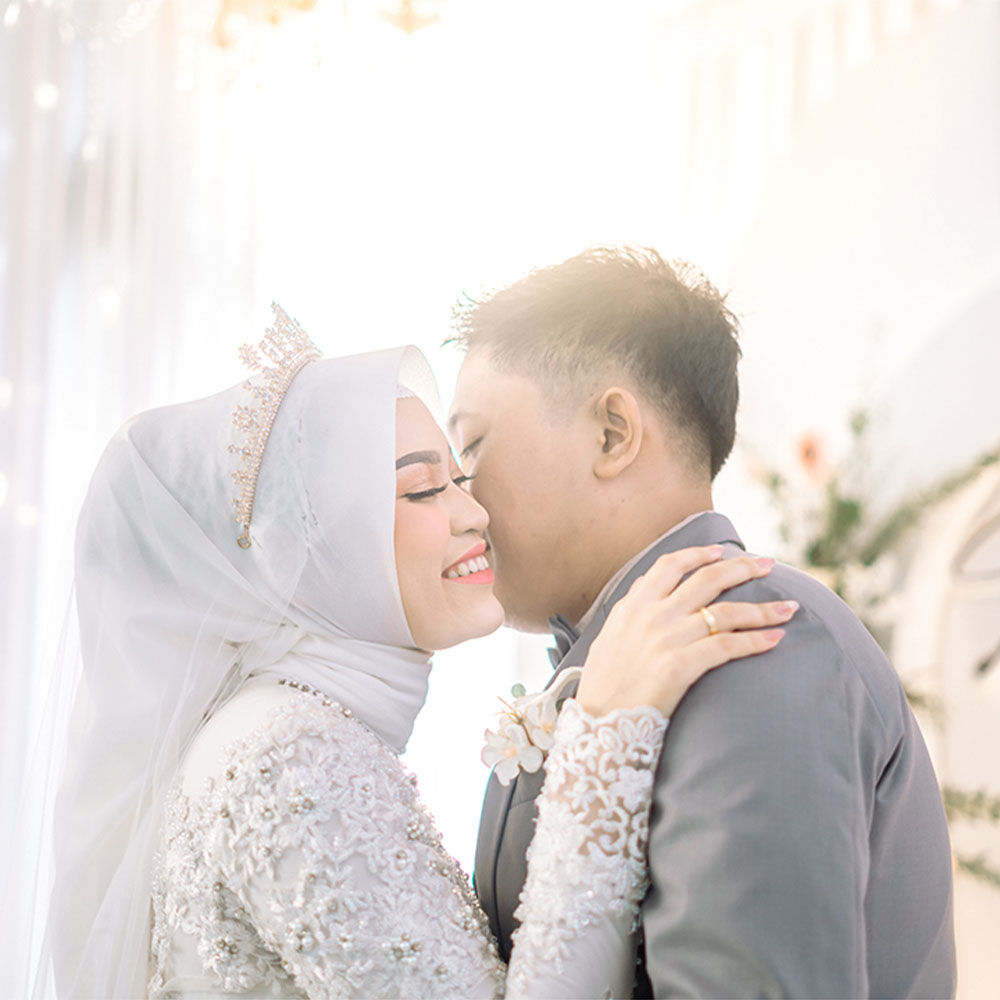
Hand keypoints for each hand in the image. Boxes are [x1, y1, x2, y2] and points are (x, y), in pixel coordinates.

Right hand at [576, 545, 795, 717]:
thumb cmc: (604, 684)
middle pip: (706, 579)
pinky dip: (755, 641)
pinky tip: (775, 639)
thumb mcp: (609, 635)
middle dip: (743, 568)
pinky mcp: (680, 665)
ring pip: (725, 612)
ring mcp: (666, 639)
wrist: (599, 723)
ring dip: (763, 608)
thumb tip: (647, 583)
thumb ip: (631, 608)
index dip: (699, 554)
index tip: (723, 551)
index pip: (670, 565)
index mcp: (633, 605)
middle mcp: (651, 615)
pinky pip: (727, 646)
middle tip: (768, 565)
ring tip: (789, 608)